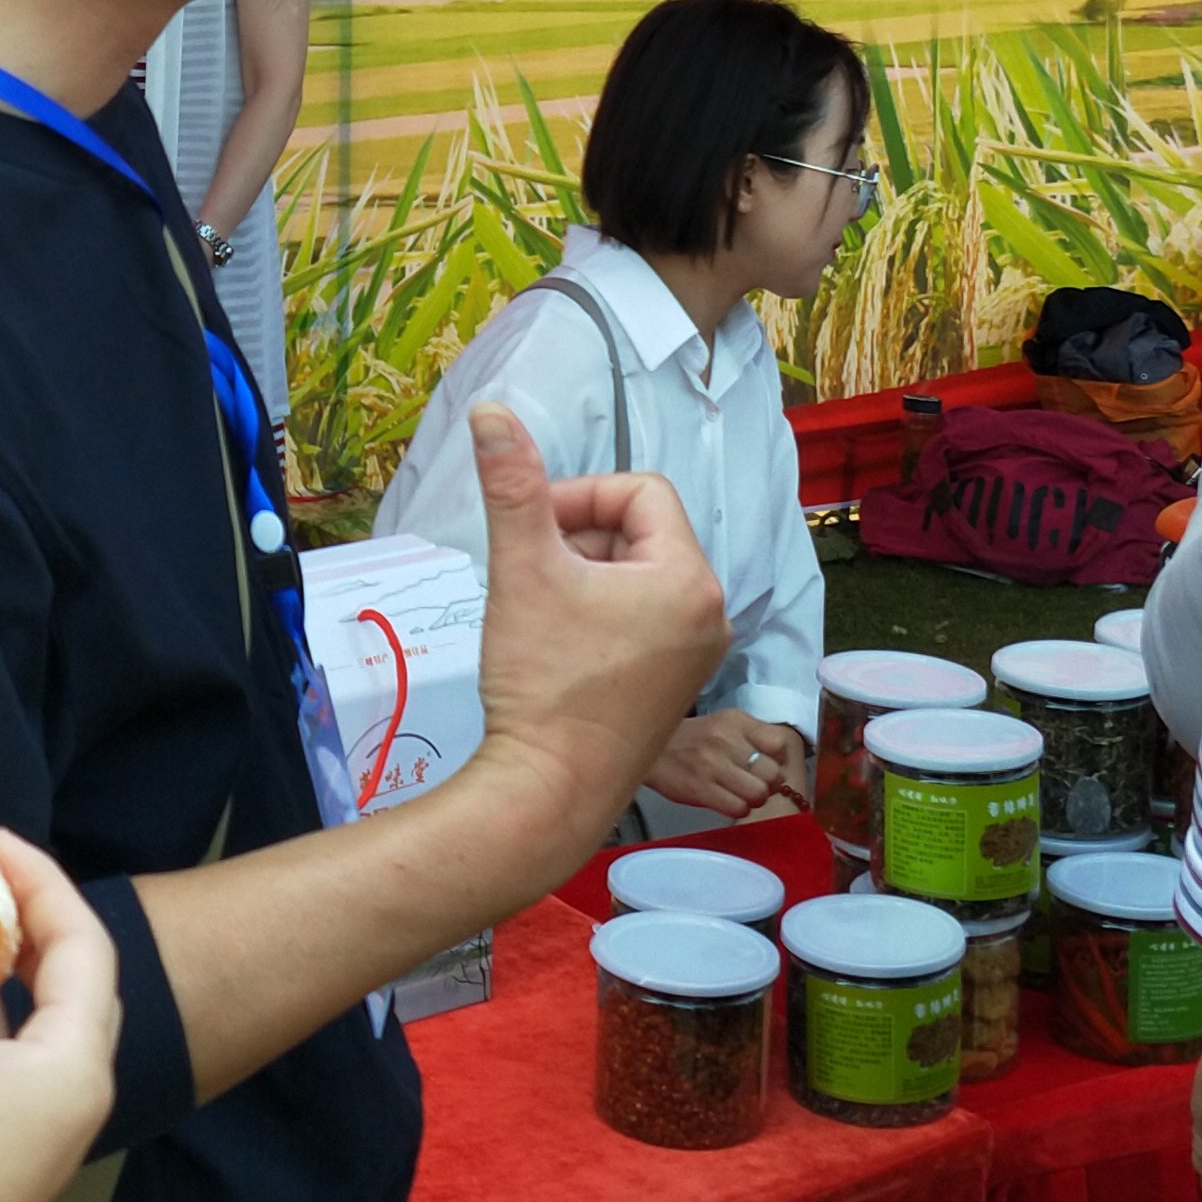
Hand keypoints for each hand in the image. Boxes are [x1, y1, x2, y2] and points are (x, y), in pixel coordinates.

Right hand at [453, 401, 725, 869]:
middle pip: (642, 533)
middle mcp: (710, 614)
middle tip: (529, 570)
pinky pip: (644, 621)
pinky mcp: (676, 687)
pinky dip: (601, 615)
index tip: (531, 526)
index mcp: (688, 578)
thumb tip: (491, 411)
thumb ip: (512, 484)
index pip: (640, 493)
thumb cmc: (542, 682)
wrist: (548, 790)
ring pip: (639, 577)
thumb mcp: (522, 568)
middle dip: (581, 538)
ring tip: (540, 608)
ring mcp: (697, 656)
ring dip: (587, 575)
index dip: (579, 496)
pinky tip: (559, 644)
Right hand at [644, 709, 803, 820]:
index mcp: (735, 721)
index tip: (768, 764)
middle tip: (756, 783)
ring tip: (742, 794)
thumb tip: (782, 759)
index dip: (779, 759)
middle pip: (773, 773)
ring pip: (758, 794)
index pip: (779, 743)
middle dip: (769, 783)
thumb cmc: (692, 738)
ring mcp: (713, 766)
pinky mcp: (700, 790)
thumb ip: (753, 735)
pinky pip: (738, 808)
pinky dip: (738, 808)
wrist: (650, 748)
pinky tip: (728, 801)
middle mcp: (726, 741)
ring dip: (754, 799)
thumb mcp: (723, 723)